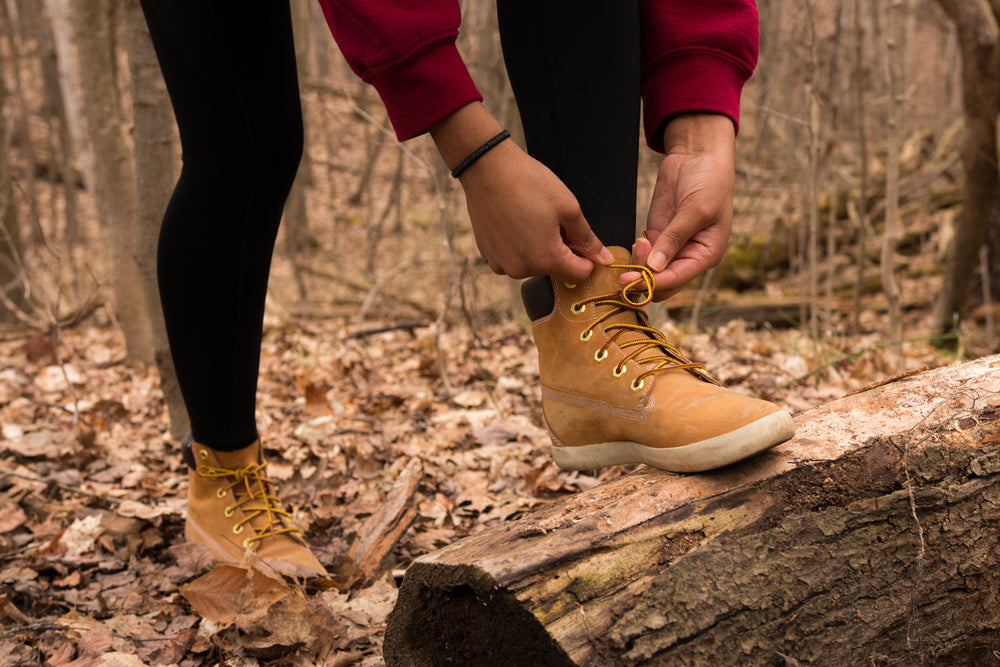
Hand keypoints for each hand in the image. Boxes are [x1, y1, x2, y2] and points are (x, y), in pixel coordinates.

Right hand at [431, 103, 611, 282]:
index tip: (579, 237)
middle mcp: (522, 270)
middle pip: (555, 269)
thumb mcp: (568, 208)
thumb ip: (587, 238)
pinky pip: (512, 258)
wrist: (487, 169)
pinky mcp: (488, 256)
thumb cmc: (530, 184)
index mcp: (546, 260)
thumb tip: (604, 259)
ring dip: (537, 248)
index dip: (585, 258)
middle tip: (551, 219)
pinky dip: (517, 246)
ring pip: (532, 264)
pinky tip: (513, 222)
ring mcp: (502, 264)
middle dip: (559, 249)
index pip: (579, 275)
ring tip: (530, 218)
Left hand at [621, 113, 735, 300]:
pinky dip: (636, 256)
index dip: (654, 283)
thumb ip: (674, 238)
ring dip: (639, 267)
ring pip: (651, 273)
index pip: (678, 279)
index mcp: (707, 255)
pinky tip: (636, 244)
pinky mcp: (657, 236)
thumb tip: (655, 267)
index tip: (633, 282)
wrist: (698, 156)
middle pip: (663, 283)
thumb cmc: (709, 181)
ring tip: (639, 242)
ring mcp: (672, 248)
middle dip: (644, 280)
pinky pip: (644, 257)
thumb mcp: (695, 210)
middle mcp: (690, 256)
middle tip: (625, 274)